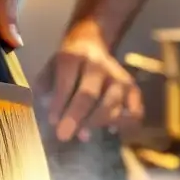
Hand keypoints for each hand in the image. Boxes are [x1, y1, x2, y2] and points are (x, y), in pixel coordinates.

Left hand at [38, 26, 143, 142]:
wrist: (91, 44)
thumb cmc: (67, 64)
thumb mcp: (50, 67)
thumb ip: (45, 88)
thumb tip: (47, 114)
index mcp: (75, 57)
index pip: (67, 81)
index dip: (59, 103)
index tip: (52, 121)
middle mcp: (99, 65)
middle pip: (90, 94)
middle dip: (76, 117)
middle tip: (63, 136)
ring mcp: (119, 77)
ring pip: (112, 104)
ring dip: (96, 123)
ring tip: (82, 135)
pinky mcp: (133, 88)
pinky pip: (134, 111)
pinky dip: (124, 124)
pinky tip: (109, 130)